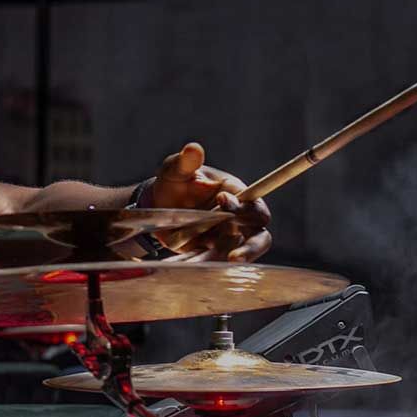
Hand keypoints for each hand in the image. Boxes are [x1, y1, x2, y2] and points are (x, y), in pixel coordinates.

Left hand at [143, 142, 271, 261]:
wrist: (157, 206)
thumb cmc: (174, 183)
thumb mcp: (175, 171)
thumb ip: (184, 162)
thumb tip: (193, 149)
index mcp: (236, 196)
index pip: (252, 205)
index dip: (243, 207)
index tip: (221, 200)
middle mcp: (237, 220)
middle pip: (259, 237)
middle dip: (250, 248)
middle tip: (234, 257)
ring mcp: (225, 239)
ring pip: (234, 255)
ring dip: (218, 263)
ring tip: (198, 266)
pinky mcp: (210, 253)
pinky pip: (210, 263)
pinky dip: (198, 266)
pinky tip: (181, 266)